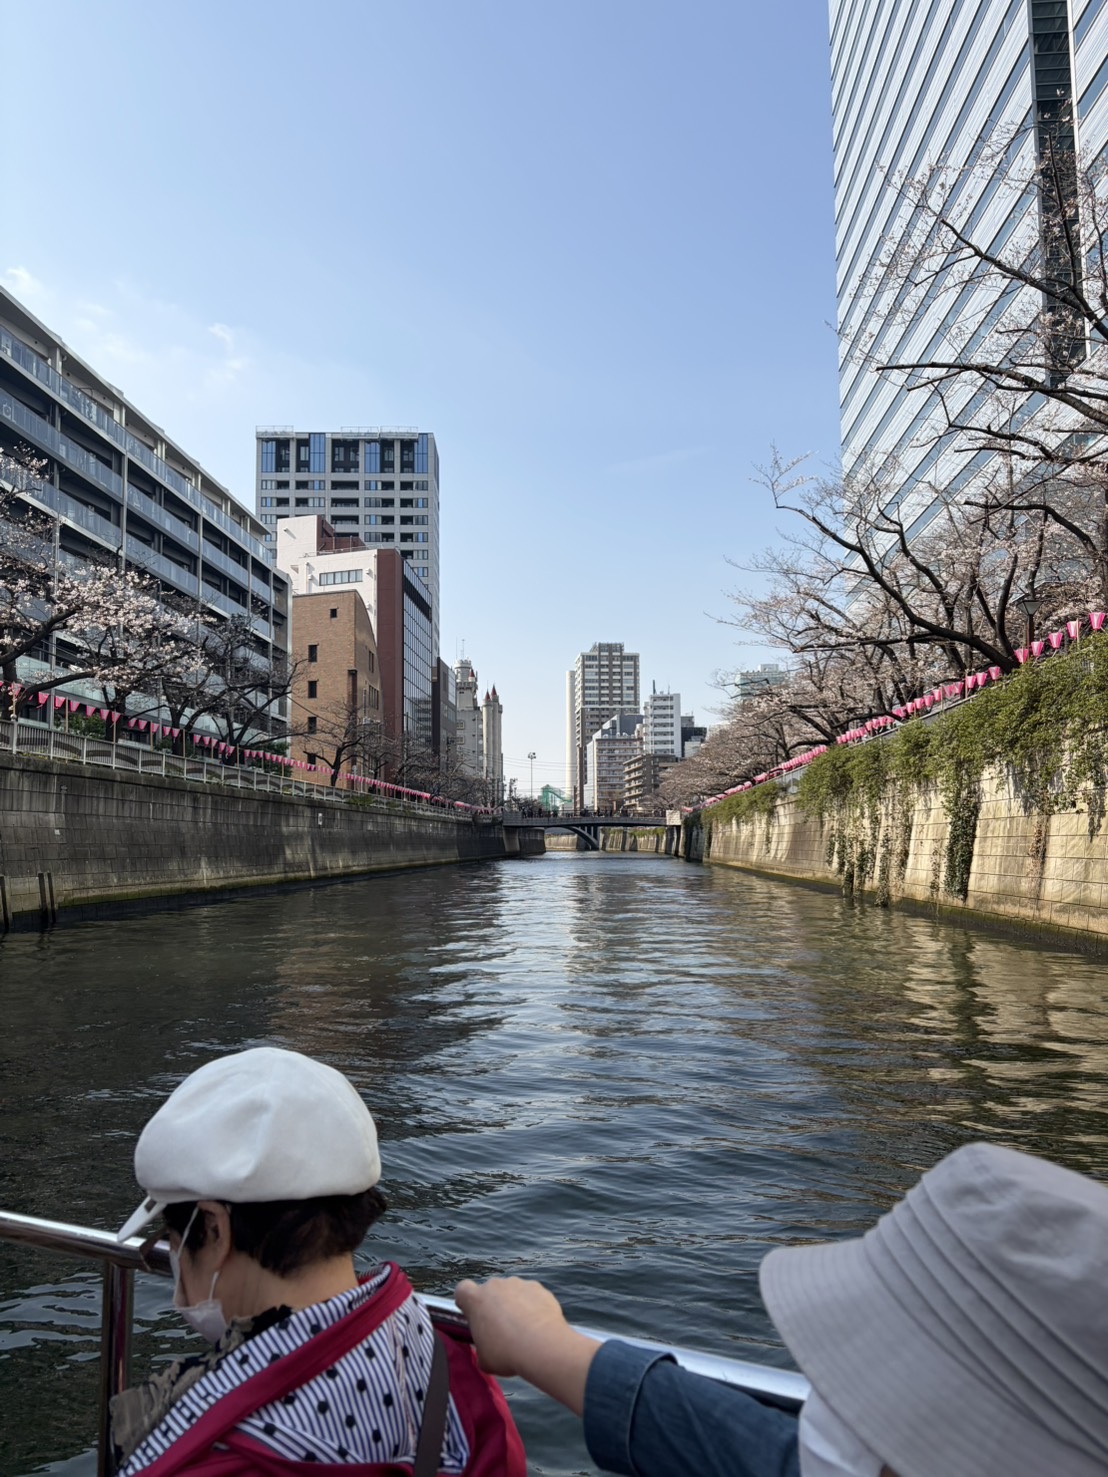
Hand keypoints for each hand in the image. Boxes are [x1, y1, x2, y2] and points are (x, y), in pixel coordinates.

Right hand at [454, 1276, 599, 1414]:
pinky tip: (537, 1325)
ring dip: (514, 1305)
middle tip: (500, 1329)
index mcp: (475, 1300)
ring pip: (512, 1292)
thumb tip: (487, 1352)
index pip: (462, 1290)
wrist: (542, 1346)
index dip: (466, 1302)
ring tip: (523, 1329)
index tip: (473, 1315)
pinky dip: (533, 1305)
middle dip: (493, 1306)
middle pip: (490, 1291)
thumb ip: (481, 1349)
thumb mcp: (484, 1359)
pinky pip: (531, 1295)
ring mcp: (518, 1284)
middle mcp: (495, 1286)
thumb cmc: (507, 1353)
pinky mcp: (538, 1288)